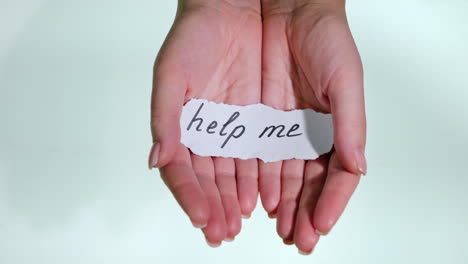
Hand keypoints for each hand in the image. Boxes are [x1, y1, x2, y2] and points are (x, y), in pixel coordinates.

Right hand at [148, 0, 261, 245]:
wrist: (232, 9)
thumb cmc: (194, 35)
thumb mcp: (172, 73)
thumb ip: (164, 117)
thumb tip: (156, 159)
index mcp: (181, 126)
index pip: (181, 170)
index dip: (190, 196)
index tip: (202, 217)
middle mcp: (206, 133)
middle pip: (209, 180)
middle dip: (216, 208)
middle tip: (223, 232)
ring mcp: (232, 129)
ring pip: (234, 174)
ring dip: (237, 200)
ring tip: (243, 222)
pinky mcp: (258, 122)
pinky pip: (260, 156)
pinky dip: (260, 179)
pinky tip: (264, 198)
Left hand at [260, 0, 366, 252]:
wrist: (285, 8)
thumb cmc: (324, 37)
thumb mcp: (344, 79)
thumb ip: (351, 124)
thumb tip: (358, 167)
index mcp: (334, 129)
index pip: (334, 176)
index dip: (329, 203)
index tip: (319, 227)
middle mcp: (306, 134)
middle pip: (305, 184)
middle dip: (301, 214)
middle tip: (297, 239)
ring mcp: (279, 130)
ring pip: (279, 178)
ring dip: (278, 206)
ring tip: (278, 229)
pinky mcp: (253, 121)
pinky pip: (253, 158)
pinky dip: (254, 182)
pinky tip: (254, 201)